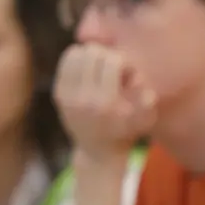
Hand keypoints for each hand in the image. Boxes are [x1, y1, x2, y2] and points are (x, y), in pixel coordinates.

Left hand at [53, 44, 155, 161]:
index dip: (123, 61)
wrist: (98, 152)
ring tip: (99, 68)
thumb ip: (146, 101)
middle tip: (112, 69)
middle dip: (106, 55)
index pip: (112, 61)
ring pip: (76, 53)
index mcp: (106, 103)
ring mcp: (68, 96)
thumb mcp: (144, 120)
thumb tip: (137, 79)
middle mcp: (84, 98)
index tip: (126, 73)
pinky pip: (65, 62)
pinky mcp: (58, 94)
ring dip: (90, 55)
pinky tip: (87, 68)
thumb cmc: (126, 132)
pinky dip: (77, 58)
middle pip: (93, 53)